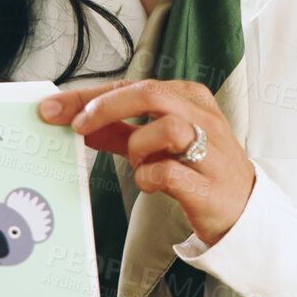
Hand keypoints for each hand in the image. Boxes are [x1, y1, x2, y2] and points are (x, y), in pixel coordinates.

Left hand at [39, 79, 255, 245]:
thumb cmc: (198, 169)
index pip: (133, 85)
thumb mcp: (156, 144)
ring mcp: (211, 149)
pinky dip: (149, 177)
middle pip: (150, 93)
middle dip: (106, 107)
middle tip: (77, 126)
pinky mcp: (209, 184)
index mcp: (189, 97)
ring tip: (139, 163)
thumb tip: (74, 121)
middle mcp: (202, 116)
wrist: (242, 211)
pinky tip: (151, 183)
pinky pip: (169, 172)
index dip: (90, 95)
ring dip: (138, 146)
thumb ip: (118, 132)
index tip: (54, 107)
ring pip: (167, 127)